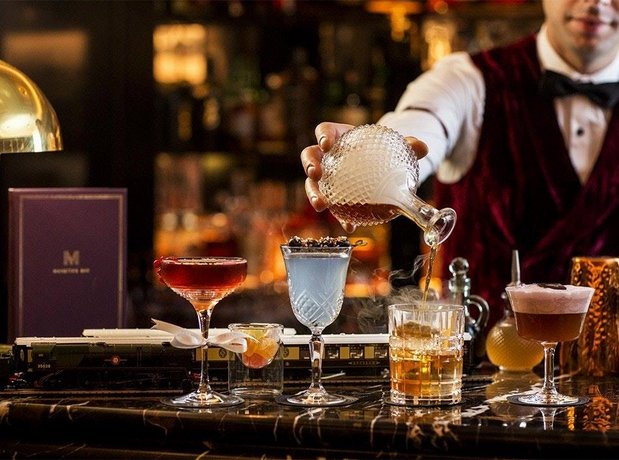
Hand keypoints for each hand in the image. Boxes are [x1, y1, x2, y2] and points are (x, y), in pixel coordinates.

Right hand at [300, 122, 428, 232]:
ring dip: (314, 194)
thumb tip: (423, 147)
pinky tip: (350, 226)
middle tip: (316, 174)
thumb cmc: (384, 150)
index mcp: (339, 137)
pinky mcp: (333, 196)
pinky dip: (340, 216)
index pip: (324, 131)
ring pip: (313, 184)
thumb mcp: (396, 146)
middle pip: (310, 157)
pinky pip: (333, 206)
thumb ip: (408, 145)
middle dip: (310, 165)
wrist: (384, 166)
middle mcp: (327, 156)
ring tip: (321, 205)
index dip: (322, 136)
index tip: (327, 144)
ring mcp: (327, 177)